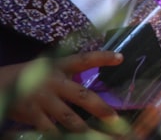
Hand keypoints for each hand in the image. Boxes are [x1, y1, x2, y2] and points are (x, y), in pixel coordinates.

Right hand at [1, 51, 122, 132]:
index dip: (102, 57)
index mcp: (59, 66)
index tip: (120, 58)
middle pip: (81, 95)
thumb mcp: (48, 67)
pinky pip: (49, 129)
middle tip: (114, 118)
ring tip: (97, 136)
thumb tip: (89, 87)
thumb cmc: (29, 76)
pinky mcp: (31, 114)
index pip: (84, 59)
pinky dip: (59, 136)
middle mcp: (53, 82)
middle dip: (100, 108)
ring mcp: (42, 99)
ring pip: (68, 117)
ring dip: (84, 129)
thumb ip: (67, 73)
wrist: (0, 84)